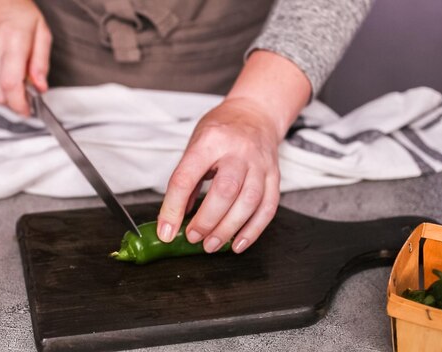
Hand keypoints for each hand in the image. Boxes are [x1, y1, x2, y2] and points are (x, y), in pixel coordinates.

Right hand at [0, 0, 51, 115]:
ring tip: (12, 76)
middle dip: (12, 101)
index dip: (19, 104)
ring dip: (2, 91)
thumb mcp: (42, 32)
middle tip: (23, 95)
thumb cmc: (18, 11)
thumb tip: (40, 86)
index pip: (11, 84)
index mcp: (12, 41)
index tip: (27, 110)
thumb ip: (42, 62)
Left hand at [157, 50, 311, 253]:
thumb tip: (175, 217)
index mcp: (210, 141)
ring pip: (249, 202)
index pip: (186, 177)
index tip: (166, 230)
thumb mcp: (195, 145)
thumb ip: (186, 180)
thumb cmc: (221, 130)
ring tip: (211, 244)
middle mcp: (238, 151)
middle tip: (193, 237)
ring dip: (229, 229)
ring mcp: (260, 164)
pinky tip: (238, 243)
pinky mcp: (275, 175)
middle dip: (207, 221)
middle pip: (225, 191)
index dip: (173, 208)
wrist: (255, 113)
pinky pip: (267, 208)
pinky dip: (253, 231)